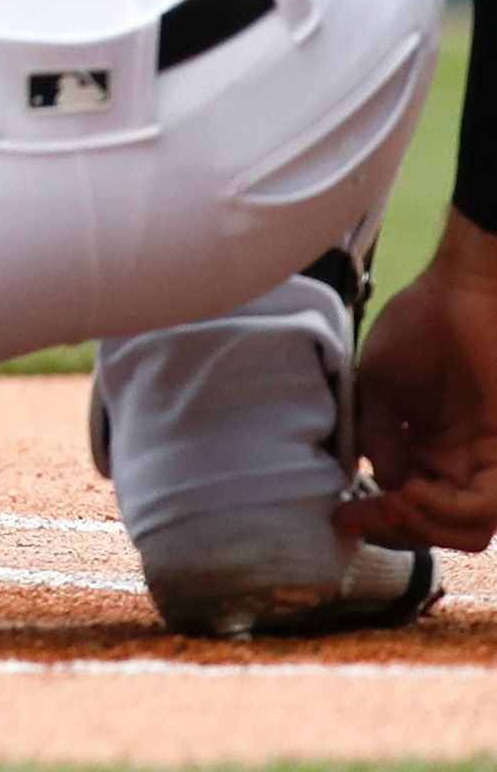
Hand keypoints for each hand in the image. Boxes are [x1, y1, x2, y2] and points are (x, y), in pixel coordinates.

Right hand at [349, 212, 496, 551]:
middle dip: (398, 532)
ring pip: (470, 530)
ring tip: (392, 500)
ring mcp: (488, 461)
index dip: (378, 523)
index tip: (340, 517)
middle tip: (361, 513)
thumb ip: (376, 434)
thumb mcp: (377, 385)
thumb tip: (380, 479)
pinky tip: (411, 487)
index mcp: (431, 452)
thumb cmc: (419, 326)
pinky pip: (488, 503)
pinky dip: (448, 508)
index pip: (412, 509)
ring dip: (424, 526)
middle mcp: (463, 465)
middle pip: (443, 530)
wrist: (462, 290)